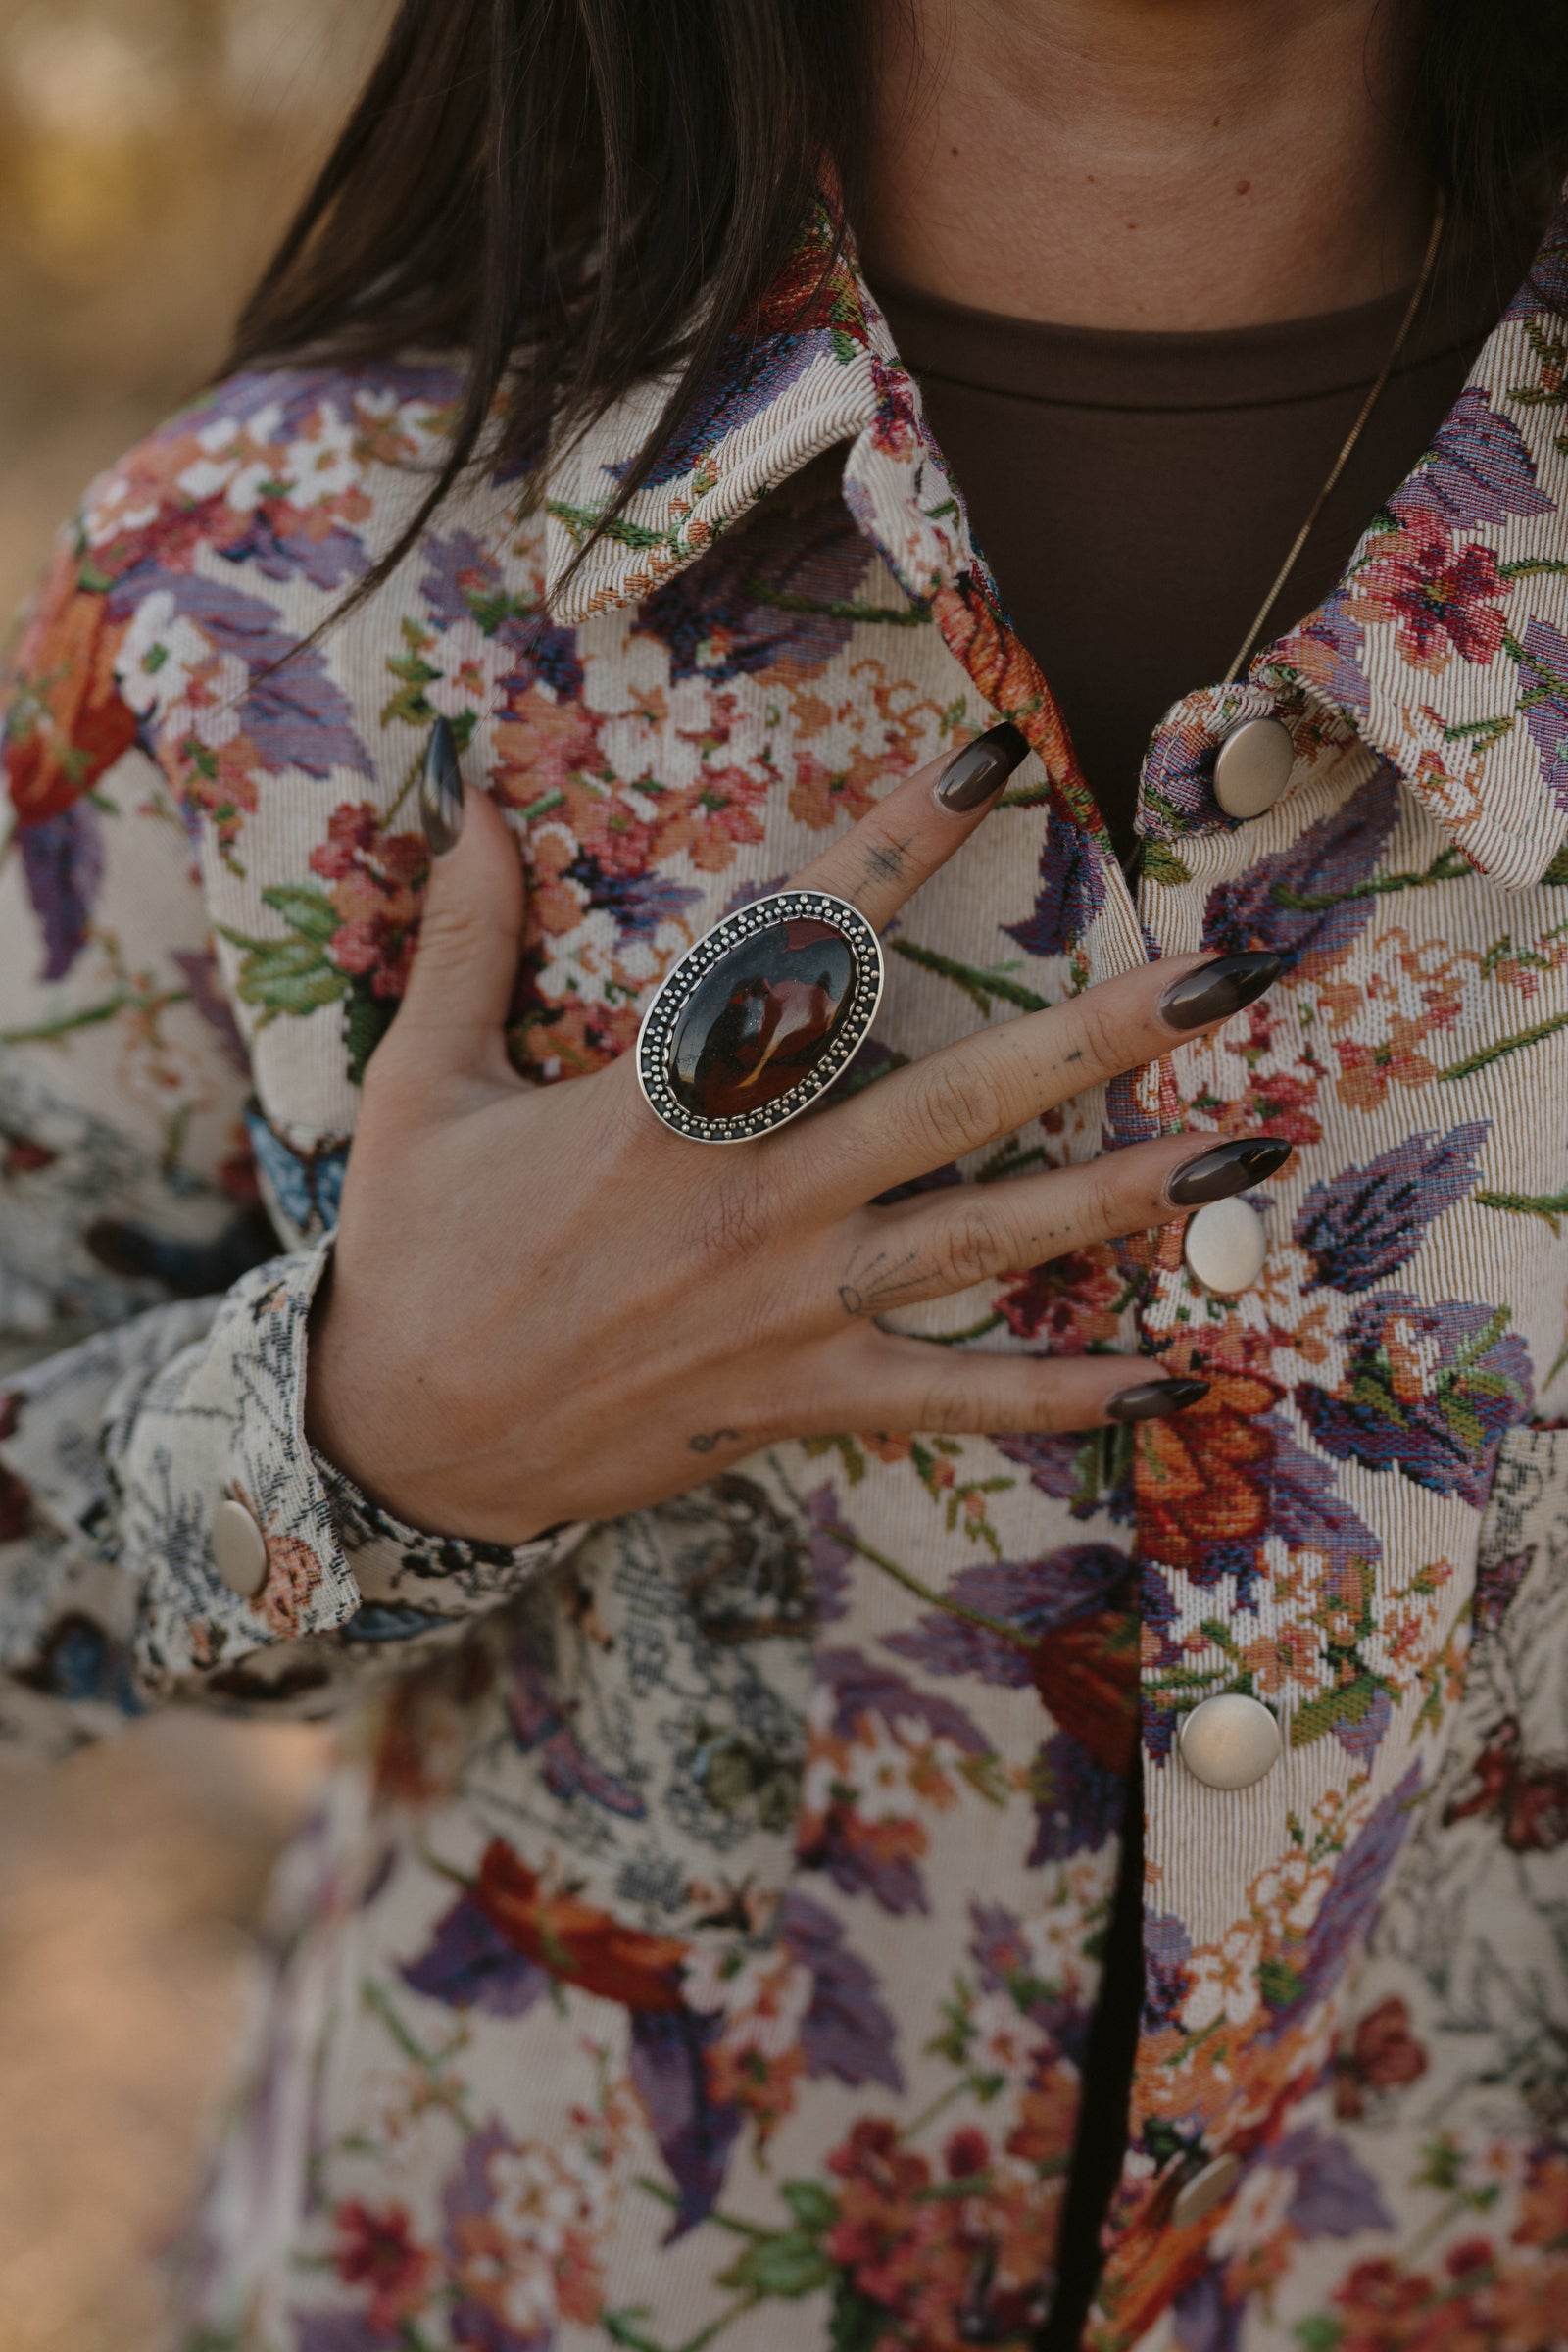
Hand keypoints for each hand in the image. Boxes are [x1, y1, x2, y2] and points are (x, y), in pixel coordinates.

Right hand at [306, 725, 1286, 1542]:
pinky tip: (1171, 1378)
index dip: (899, 840)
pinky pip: (950, 1401)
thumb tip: (470, 799)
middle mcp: (744, 1197)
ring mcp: (785, 1307)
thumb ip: (467, 939)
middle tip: (1222, 974)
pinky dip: (1059, 1397)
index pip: (800, 945)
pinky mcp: (799, 1402)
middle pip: (946, 1098)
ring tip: (1245, 1152)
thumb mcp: (417, 1082)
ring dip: (1116, 1198)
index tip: (998, 758)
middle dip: (1091, 1036)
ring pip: (978, 1240)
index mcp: (654, 1099)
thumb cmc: (414, 1252)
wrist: (397, 1443)